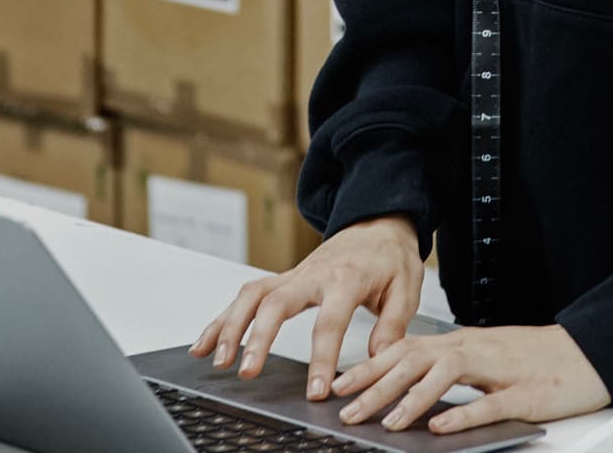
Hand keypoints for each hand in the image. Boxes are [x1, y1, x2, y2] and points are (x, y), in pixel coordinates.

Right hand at [189, 214, 422, 400]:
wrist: (377, 223)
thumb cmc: (391, 257)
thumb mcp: (407, 286)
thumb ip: (393, 324)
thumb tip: (378, 358)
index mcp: (346, 278)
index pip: (330, 321)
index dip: (322, 357)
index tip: (314, 388)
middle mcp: (313, 274)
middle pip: (277, 303)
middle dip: (258, 338)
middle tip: (248, 372)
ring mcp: (293, 274)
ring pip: (252, 295)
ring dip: (231, 326)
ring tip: (218, 361)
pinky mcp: (282, 279)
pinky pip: (247, 295)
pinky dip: (223, 318)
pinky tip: (205, 343)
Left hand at [332, 324, 610, 435]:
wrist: (589, 353)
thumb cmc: (538, 361)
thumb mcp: (486, 364)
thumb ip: (451, 372)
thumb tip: (411, 389)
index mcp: (464, 344)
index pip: (407, 351)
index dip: (371, 367)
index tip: (339, 384)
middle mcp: (475, 350)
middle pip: (417, 361)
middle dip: (377, 386)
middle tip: (346, 410)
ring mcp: (500, 371)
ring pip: (446, 376)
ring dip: (412, 398)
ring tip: (387, 422)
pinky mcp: (524, 393)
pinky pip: (489, 403)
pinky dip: (462, 413)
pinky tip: (440, 426)